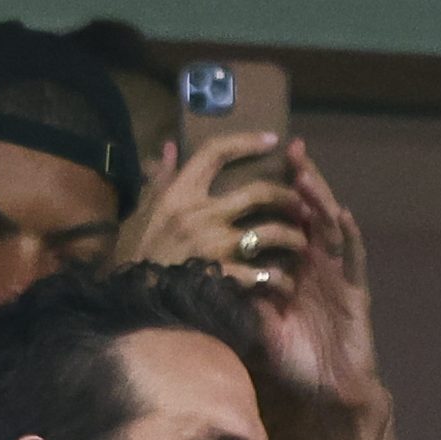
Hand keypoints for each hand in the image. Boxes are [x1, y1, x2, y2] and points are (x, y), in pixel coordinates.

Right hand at [119, 133, 305, 283]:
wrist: (139, 299)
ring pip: (269, 233)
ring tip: (302, 242)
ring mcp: (213, 246)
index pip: (216, 153)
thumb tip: (169, 146)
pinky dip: (278, 278)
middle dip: (286, 196)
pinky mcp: (222, 276)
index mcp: (181, 194)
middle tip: (300, 203)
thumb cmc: (144, 253)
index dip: (247, 142)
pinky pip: (262, 274)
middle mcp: (200, 215)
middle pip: (258, 192)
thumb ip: (161, 178)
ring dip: (292, 237)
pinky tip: (285, 280)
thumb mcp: (149, 211)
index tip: (272, 140)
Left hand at [250, 143, 397, 439]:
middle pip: (308, 215)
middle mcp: (316, 265)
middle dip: (299, 182)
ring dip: (319, 200)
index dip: (272, 196)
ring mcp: (338, 275)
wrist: (331, 392)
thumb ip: (239, 302)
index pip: (282, 224)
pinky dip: (349, 237)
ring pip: (330, 228)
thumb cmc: (295, 362)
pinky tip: (342, 216)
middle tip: (288, 150)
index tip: (253, 168)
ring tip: (305, 175)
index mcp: (292, 269)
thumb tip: (206, 282)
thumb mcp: (258, 328)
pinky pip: (354, 259)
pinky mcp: (357, 291)